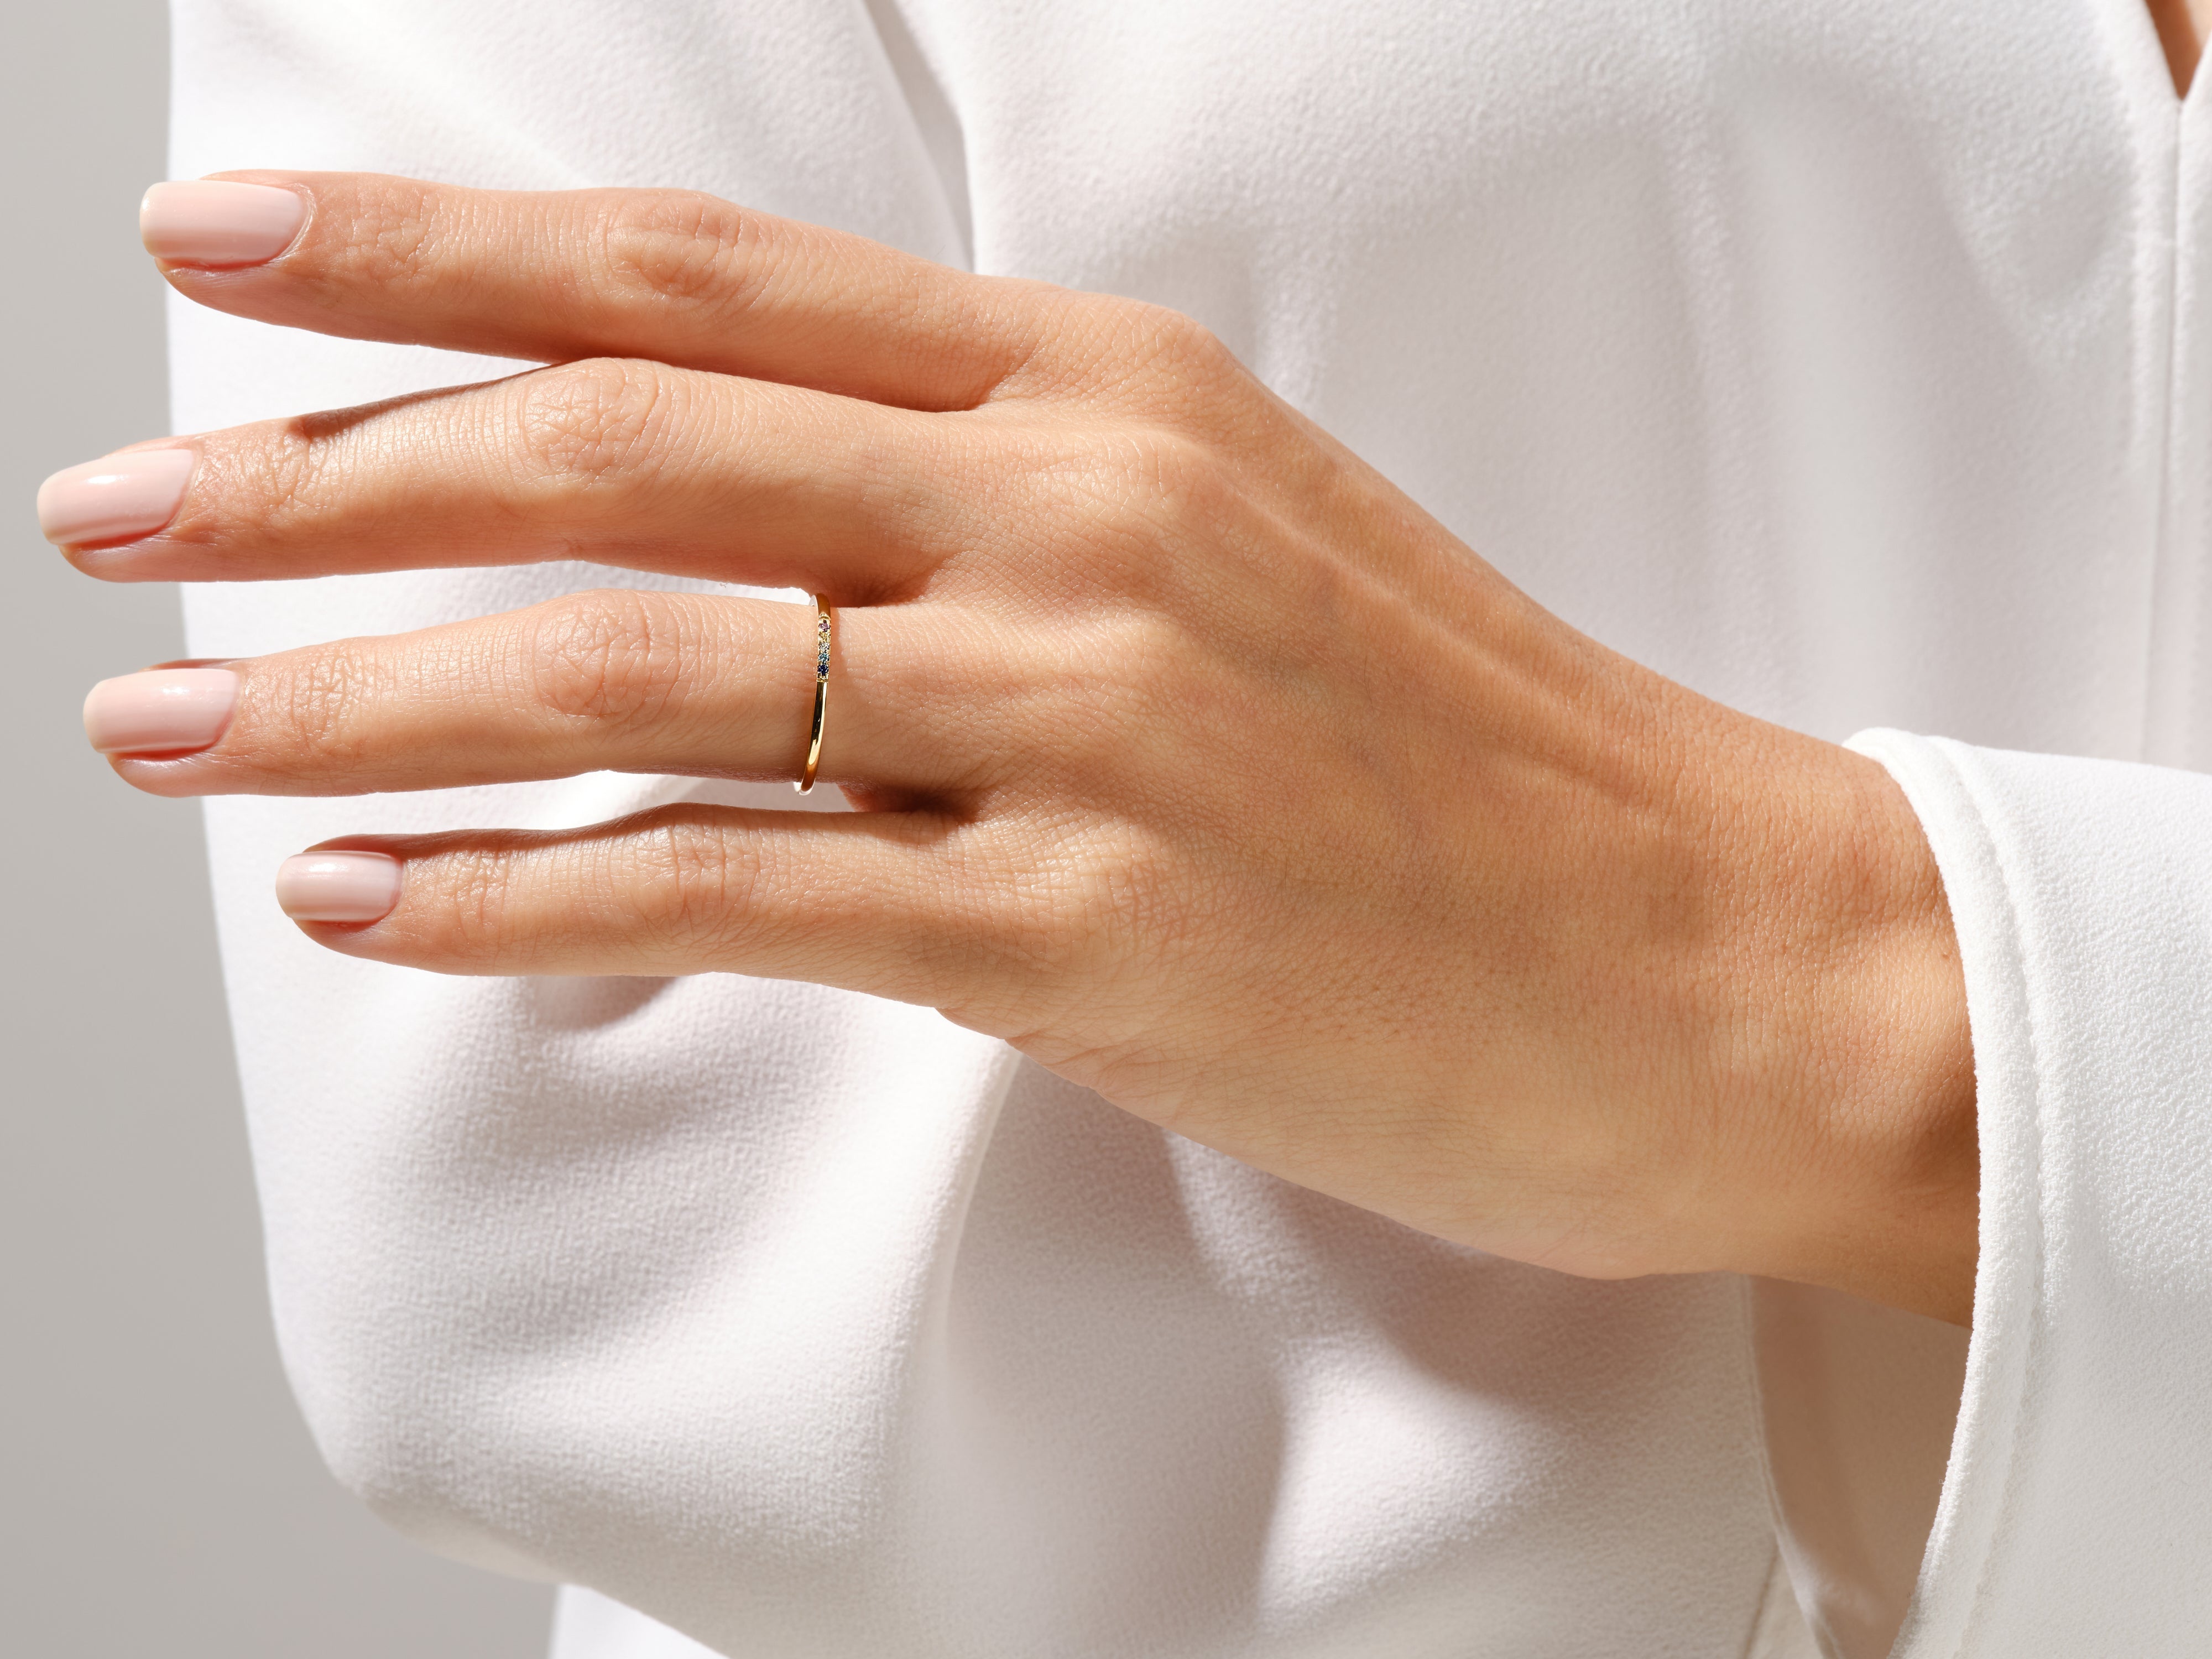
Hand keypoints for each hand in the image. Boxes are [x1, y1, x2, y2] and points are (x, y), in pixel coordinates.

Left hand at [44, 173, 1977, 1320]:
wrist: (1712, 947)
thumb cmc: (1474, 760)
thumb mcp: (1236, 549)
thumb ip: (993, 515)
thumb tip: (742, 545)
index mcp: (1110, 397)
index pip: (703, 285)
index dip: (437, 259)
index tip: (227, 258)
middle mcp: (1080, 519)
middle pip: (617, 448)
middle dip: (320, 471)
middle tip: (112, 509)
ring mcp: (1087, 721)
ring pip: (633, 670)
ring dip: (357, 695)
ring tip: (166, 728)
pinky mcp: (1093, 931)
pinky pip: (734, 892)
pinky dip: (516, 899)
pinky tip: (366, 900)